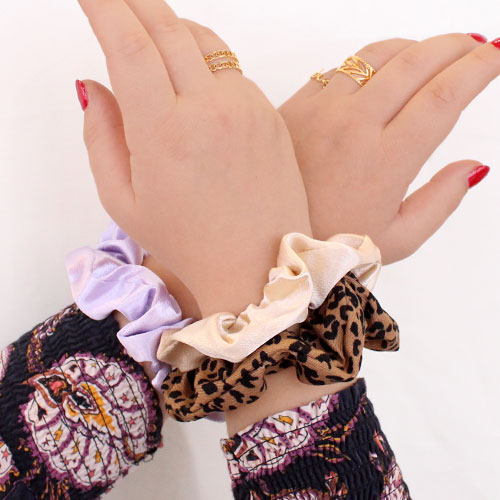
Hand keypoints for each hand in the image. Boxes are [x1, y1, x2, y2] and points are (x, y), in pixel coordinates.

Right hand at [76, 0, 310, 316]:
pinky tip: (191, 78)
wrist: (257, 264)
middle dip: (134, 2)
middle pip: (166, 27)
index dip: (104, 6)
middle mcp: (210, 110)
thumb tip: (93, 86)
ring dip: (170, 28)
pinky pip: (231, 68)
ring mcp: (246, 109)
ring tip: (150, 37)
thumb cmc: (190, 243)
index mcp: (164, 133)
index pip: (128, 44)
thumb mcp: (123, 202)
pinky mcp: (269, 115)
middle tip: (116, 1)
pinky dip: (204, 60)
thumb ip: (100, 137)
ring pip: (202, 40)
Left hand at [279, 33, 497, 263]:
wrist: (264, 238)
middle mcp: (355, 125)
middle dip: (456, 47)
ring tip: (434, 53)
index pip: (445, 95)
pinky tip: (381, 70)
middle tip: (476, 47)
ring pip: (378, 56)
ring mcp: (321, 111)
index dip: (480, 68)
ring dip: (415, 47)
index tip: (498, 55)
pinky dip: (370, 60)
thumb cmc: (329, 244)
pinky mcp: (295, 106)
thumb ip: (442, 201)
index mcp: (387, 159)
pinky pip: (340, 67)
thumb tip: (473, 166)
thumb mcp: (397, 240)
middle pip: (417, 63)